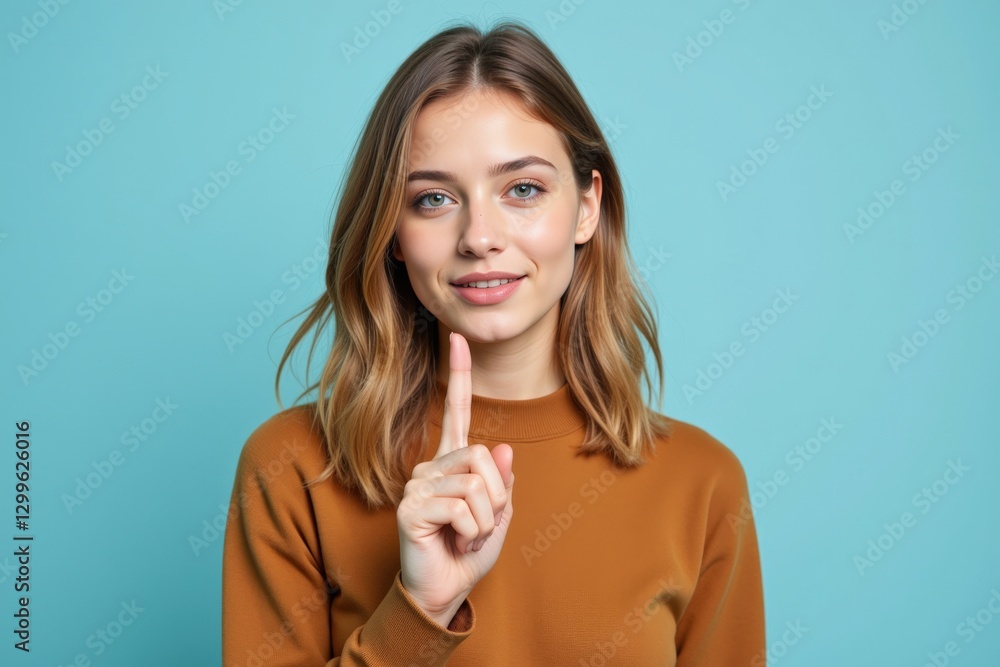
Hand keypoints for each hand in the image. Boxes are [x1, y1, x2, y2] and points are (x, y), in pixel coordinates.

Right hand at [397, 332, 514, 626]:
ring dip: (485, 521)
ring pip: (476, 485)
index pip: (457, 412)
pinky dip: (472, 533)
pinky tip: (454, 543)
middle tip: (481, 526)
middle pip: (482, 457)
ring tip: (466, 538)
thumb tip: (503, 448)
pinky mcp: (409, 507)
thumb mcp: (498, 516)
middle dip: (497, 498)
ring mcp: (417, 485)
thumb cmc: (468, 553)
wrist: (445, 592)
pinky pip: (462, 508)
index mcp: (451, 463)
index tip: (458, 338)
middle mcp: (430, 467)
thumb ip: (502, 483)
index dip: (458, 375)